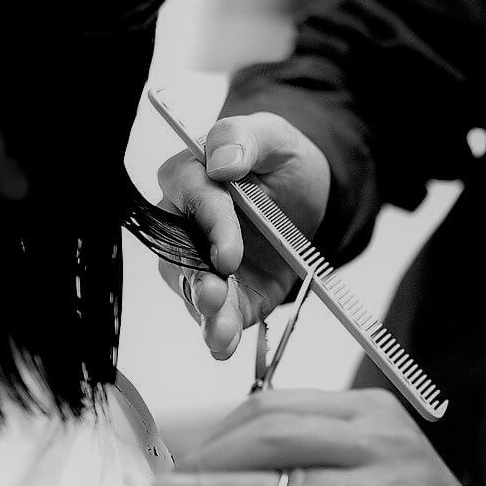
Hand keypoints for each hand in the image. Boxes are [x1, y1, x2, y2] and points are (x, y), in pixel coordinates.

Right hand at [156, 112, 329, 359]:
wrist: (304, 198)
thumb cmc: (279, 161)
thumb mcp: (274, 137)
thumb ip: (244, 138)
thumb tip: (222, 162)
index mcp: (190, 177)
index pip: (192, 199)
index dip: (211, 227)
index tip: (228, 252)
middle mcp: (185, 226)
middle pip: (181, 254)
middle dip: (198, 279)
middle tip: (213, 297)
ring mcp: (201, 265)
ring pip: (192, 290)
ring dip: (205, 314)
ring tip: (220, 333)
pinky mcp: (225, 295)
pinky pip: (215, 317)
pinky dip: (218, 335)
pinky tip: (224, 348)